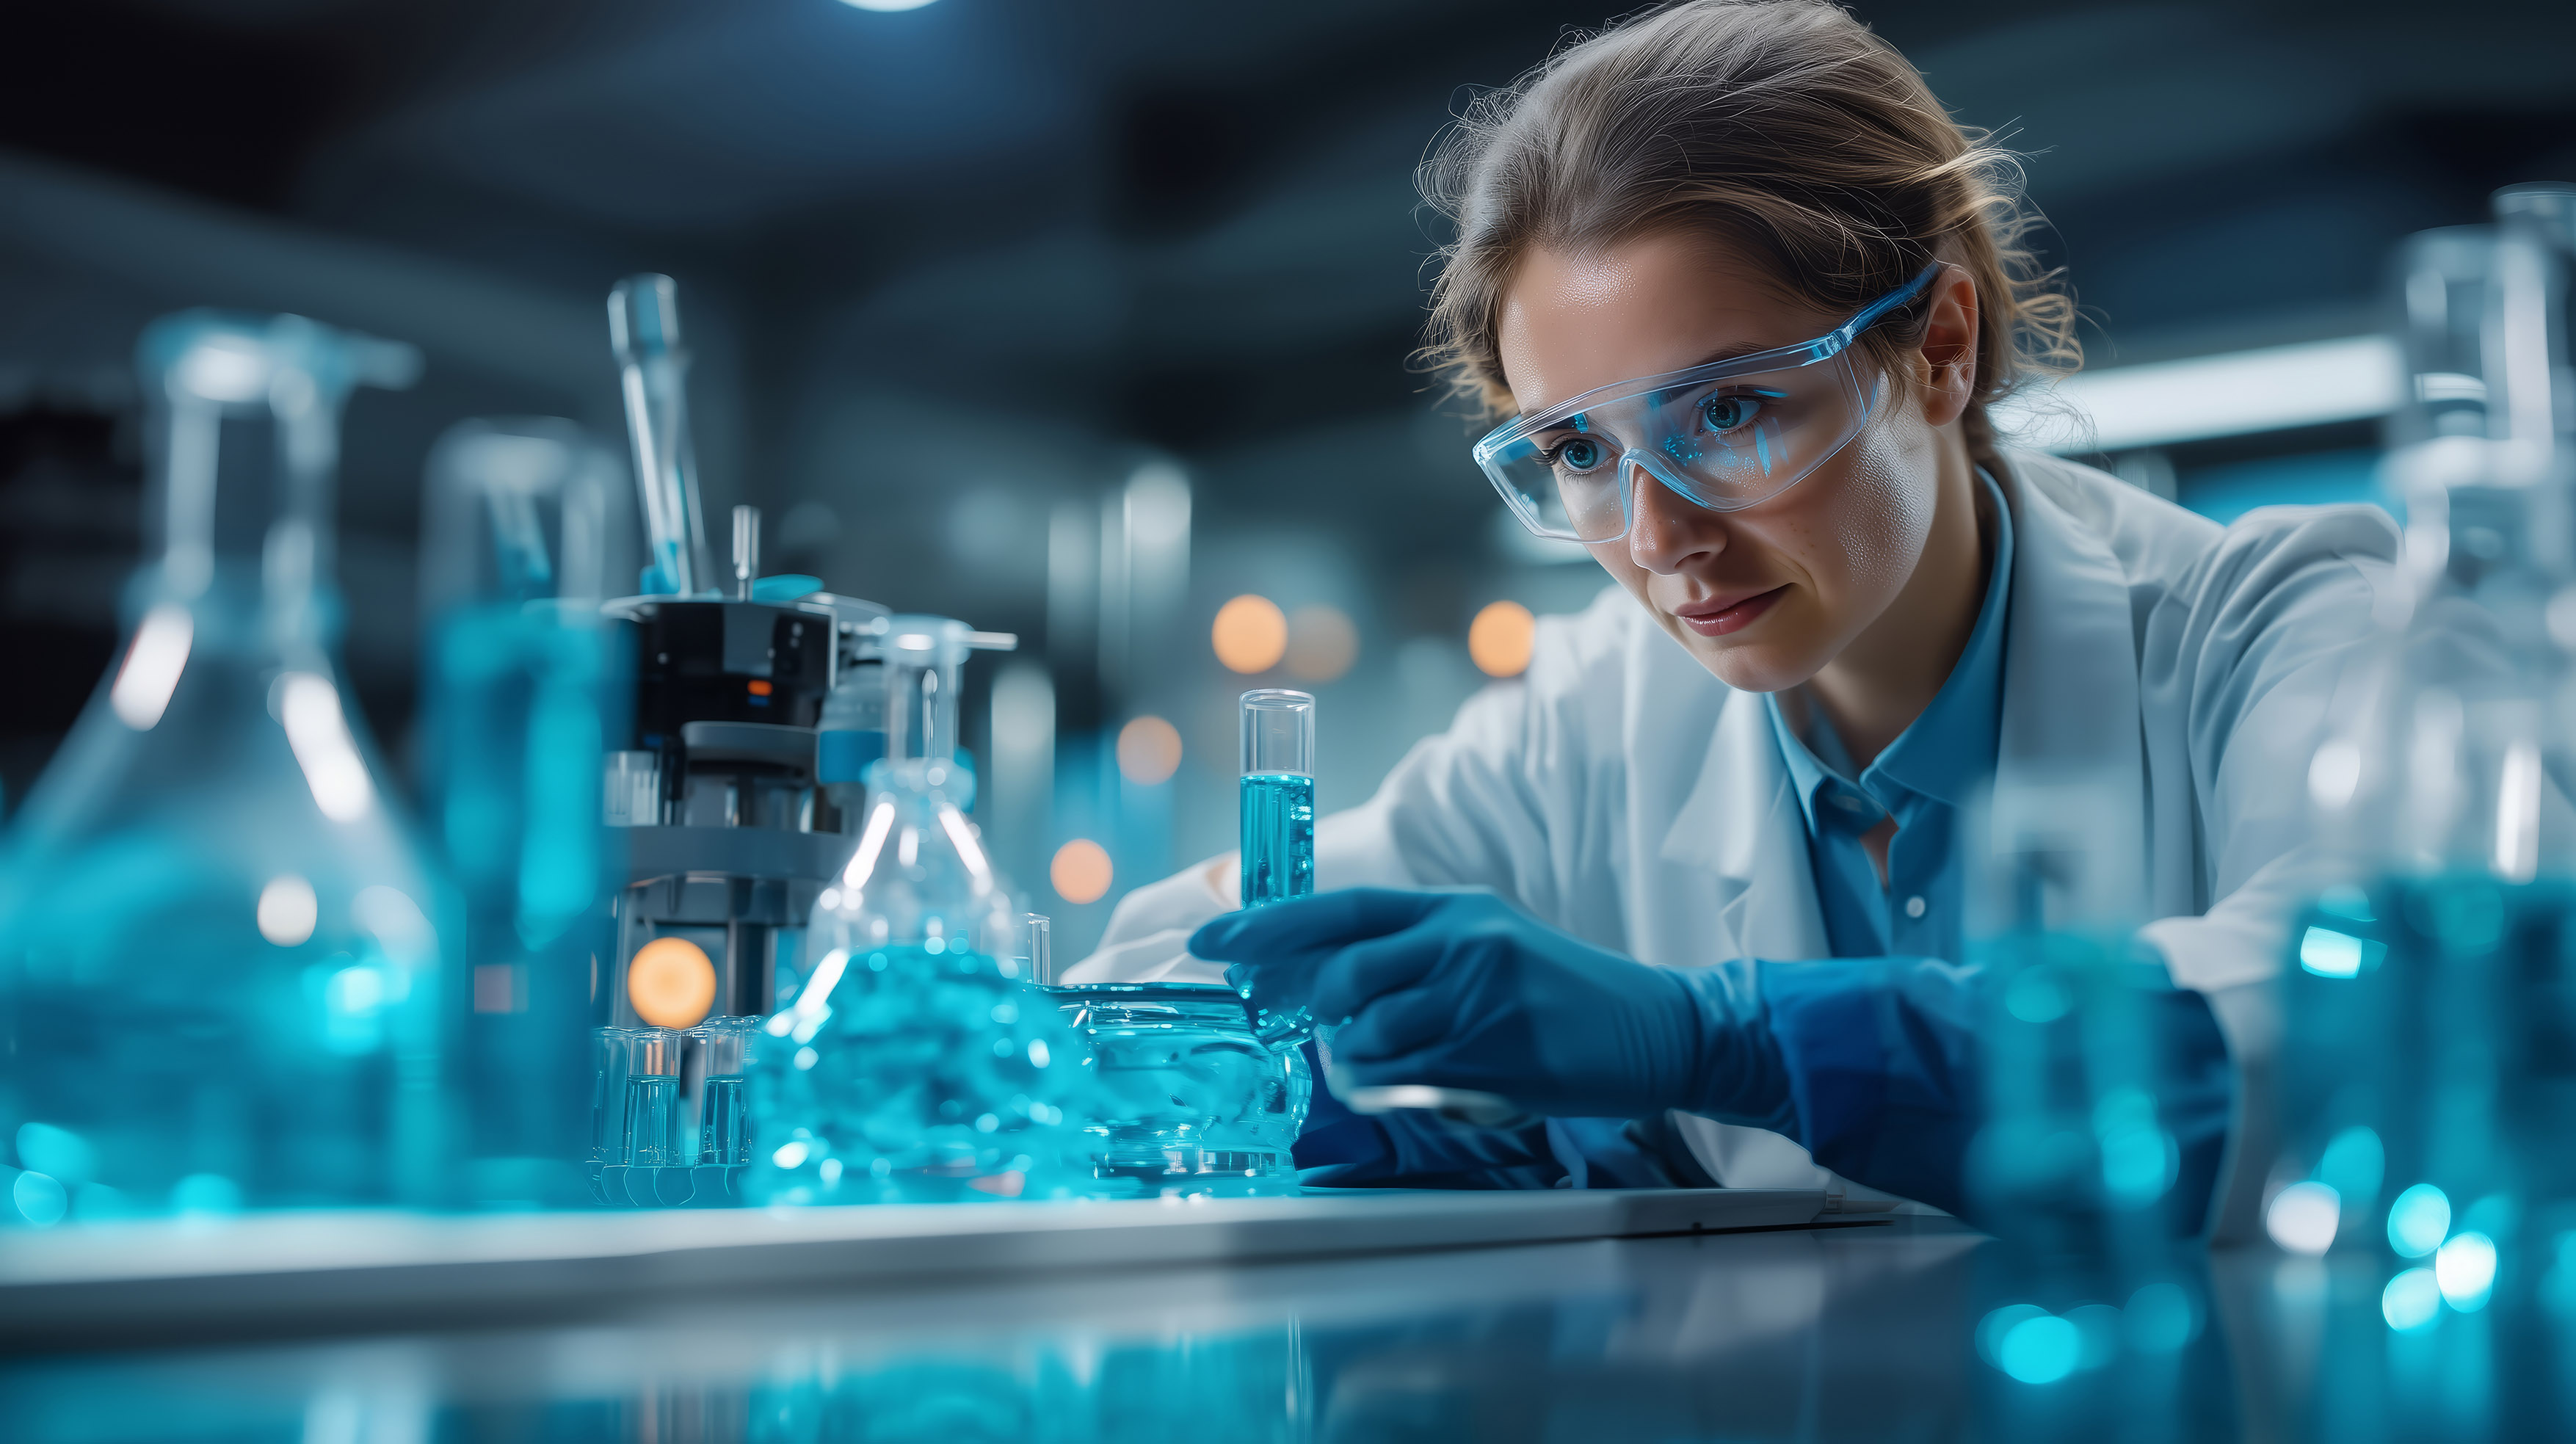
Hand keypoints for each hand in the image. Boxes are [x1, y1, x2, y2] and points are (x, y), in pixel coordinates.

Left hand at [1188, 888, 1787, 1122]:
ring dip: (1354, 1059)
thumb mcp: (1482, 949)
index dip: (1270, 926)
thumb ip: (1409, 959)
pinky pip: (1409, 1075)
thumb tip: (1317, 989)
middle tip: (1287, 1020)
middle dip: (1302, 1003)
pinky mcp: (1497, 1049)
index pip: (1342, 909)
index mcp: (1453, 909)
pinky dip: (1392, 1086)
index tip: (1214, 942)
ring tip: (1381, 1063)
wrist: (1653, 1027)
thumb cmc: (1557, 996)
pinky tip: (1413, 1081)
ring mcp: (1480, 994)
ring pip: (1369, 1033)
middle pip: (1344, 971)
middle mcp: (1462, 940)